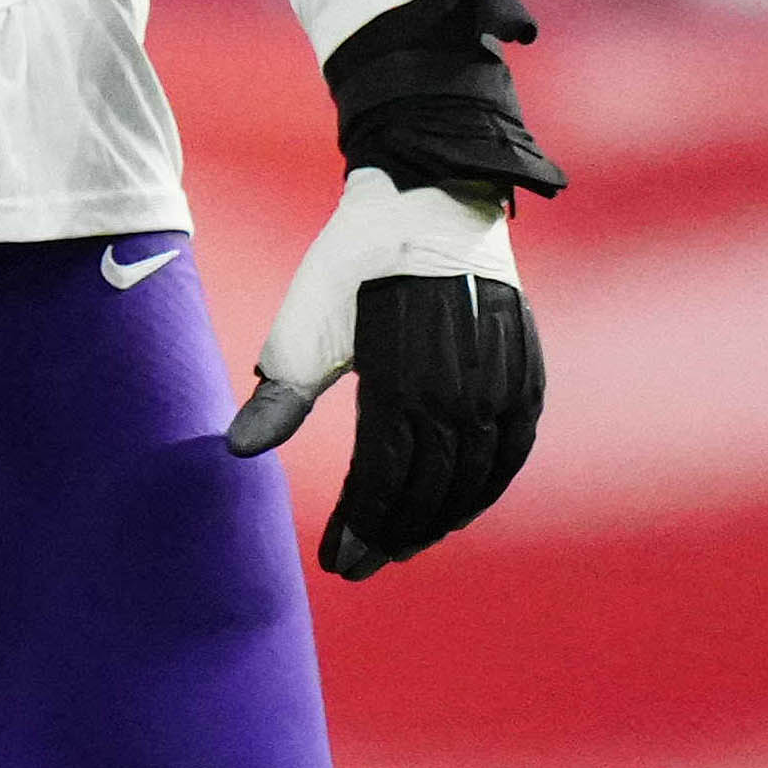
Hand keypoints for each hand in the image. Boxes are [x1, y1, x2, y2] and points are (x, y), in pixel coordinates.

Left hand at [221, 167, 542, 575]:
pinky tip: (458, 511)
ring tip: (401, 546)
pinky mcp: (528, 370)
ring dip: (440, 519)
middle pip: (433, 484)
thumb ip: (280, 395)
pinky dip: (488, 486)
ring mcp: (504, 378)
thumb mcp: (304, 326)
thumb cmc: (351, 267)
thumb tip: (239, 451)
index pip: (386, 474)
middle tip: (361, 565)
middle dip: (395, 532)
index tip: (337, 561)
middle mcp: (464, 385)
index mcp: (404, 377)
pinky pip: (514, 447)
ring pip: (478, 474)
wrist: (425, 202)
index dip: (363, 523)